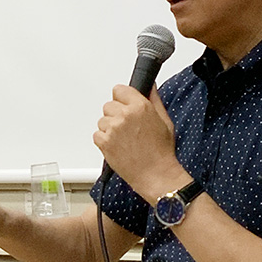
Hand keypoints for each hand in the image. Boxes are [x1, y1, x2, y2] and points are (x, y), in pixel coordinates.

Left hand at [93, 85, 183, 202]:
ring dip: (110, 128)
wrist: (156, 174)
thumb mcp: (164, 120)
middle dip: (116, 114)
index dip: (122, 99)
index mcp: (140, 106)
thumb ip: (154, 99)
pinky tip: (118, 147)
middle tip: (128, 128)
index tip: (125, 105)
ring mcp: (113, 128)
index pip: (119, 90)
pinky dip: (104, 141)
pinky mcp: (104, 142)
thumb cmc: (161, 151)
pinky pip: (97, 134)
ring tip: (125, 140)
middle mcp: (125, 115)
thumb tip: (149, 86)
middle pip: (109, 105)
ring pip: (102, 120)